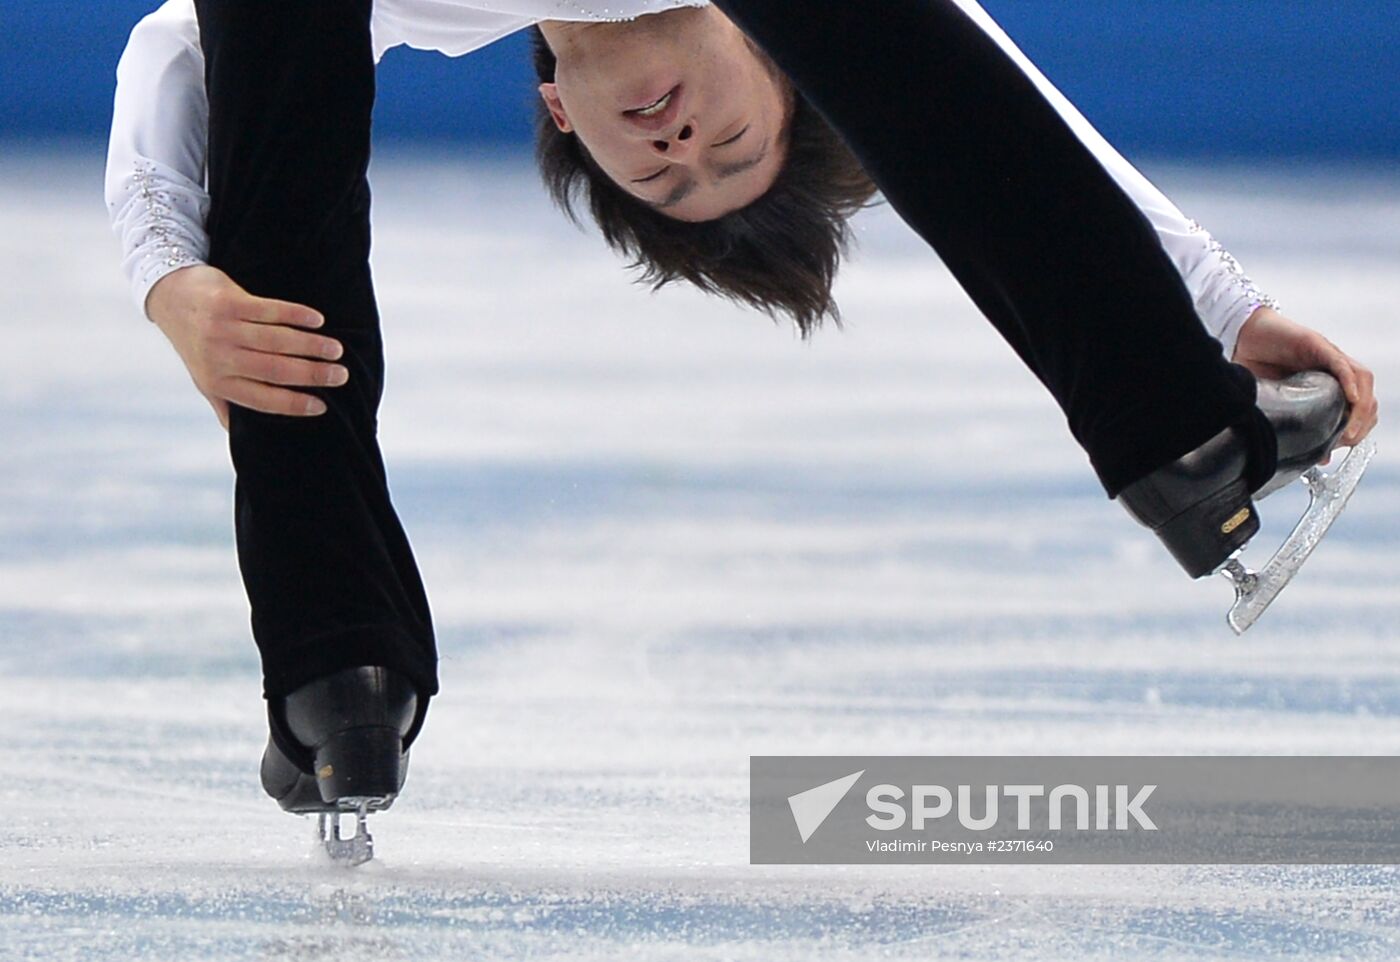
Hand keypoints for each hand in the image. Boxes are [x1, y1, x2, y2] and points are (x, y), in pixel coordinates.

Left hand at [146, 265, 346, 429]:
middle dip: (313, 375)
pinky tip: (318, 321)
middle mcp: (220, 358)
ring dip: (312, 346)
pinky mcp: (229, 302)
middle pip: (276, 369)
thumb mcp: (204, 379)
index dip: (295, 404)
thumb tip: (245, 439)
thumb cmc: (195, 343)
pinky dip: (297, 315)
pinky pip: (270, 310)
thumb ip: (226, 405)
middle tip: (340, 375)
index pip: (263, 399)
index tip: (322, 405)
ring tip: (336, 350)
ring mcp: (224, 329)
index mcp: (217, 383)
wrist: (170, 297)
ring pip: (277, 340)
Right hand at [1233, 306, 1377, 449]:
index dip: (1356, 424)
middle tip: (1349, 440)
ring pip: (1360, 379)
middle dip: (1362, 420)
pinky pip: (1339, 363)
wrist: (1239, 334)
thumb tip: (1281, 445)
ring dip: (1361, 406)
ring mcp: (1325, 354)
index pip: (1354, 404)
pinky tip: (1350, 397)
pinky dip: (1349, 381)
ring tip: (1352, 428)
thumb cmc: (1253, 363)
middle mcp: (1329, 367)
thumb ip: (1281, 418)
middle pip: (1364, 393)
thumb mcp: (1270, 398)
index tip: (1343, 444)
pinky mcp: (1315, 343)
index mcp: (1322, 381)